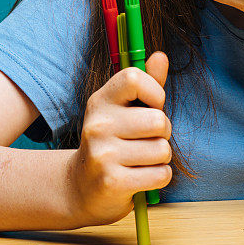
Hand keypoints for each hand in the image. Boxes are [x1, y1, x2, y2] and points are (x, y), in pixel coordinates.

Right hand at [66, 51, 171, 227]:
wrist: (80, 188)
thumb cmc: (112, 142)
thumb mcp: (124, 110)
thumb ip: (146, 84)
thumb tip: (161, 56)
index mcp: (101, 101)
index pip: (134, 78)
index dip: (154, 92)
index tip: (151, 106)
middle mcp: (98, 124)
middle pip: (158, 120)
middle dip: (163, 133)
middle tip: (147, 140)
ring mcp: (103, 154)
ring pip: (163, 150)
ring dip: (161, 158)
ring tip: (142, 160)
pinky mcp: (112, 182)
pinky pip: (160, 175)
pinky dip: (159, 177)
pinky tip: (141, 177)